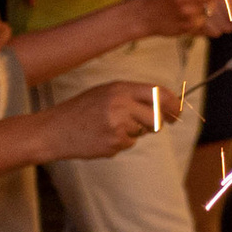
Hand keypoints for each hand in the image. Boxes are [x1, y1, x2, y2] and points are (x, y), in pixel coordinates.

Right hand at [45, 80, 173, 158]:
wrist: (53, 130)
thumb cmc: (81, 110)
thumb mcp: (105, 92)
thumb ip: (132, 95)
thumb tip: (164, 103)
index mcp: (120, 88)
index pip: (158, 93)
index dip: (173, 104)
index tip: (178, 111)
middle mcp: (121, 104)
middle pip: (157, 116)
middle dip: (160, 122)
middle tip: (158, 124)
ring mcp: (117, 124)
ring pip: (143, 131)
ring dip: (134, 132)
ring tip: (110, 127)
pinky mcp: (113, 142)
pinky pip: (128, 144)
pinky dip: (120, 143)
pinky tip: (101, 137)